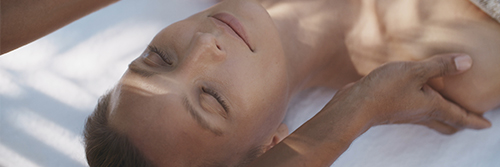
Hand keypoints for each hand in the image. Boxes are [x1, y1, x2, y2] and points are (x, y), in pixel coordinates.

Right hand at [333, 53, 490, 133]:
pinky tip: (417, 95)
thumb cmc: (384, 90)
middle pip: (446, 124)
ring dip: (442, 116)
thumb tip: (467, 62)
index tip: (487, 125)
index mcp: (431, 107)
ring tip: (447, 106)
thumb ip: (440, 66)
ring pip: (430, 119)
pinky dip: (424, 108)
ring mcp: (405, 114)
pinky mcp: (392, 109)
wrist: (355, 106)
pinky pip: (415, 112)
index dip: (475, 121)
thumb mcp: (414, 72)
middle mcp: (420, 114)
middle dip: (460, 123)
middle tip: (468, 118)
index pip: (459, 117)